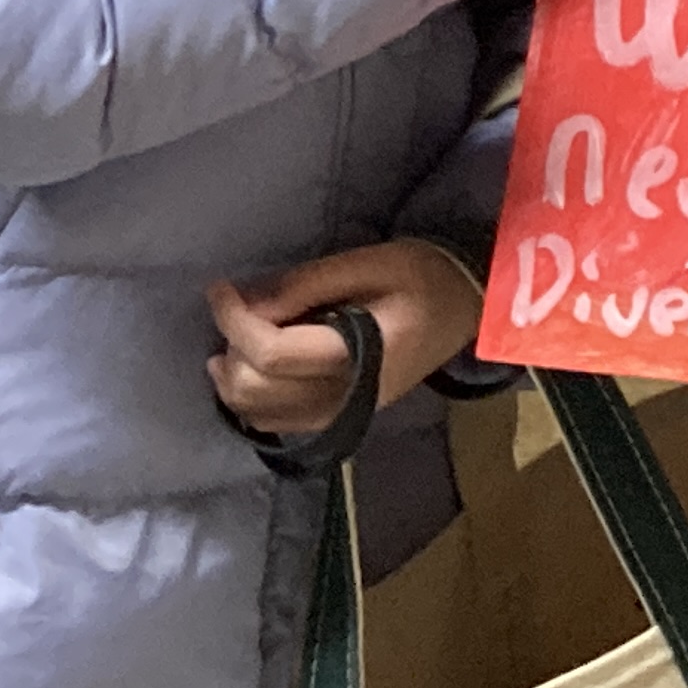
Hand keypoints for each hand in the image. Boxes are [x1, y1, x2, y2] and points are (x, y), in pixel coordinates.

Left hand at [208, 240, 488, 436]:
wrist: (467, 306)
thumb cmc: (424, 277)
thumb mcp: (370, 263)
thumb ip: (308, 284)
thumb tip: (248, 302)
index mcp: (363, 356)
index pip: (272, 354)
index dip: (233, 321)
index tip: (220, 289)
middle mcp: (350, 398)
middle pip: (257, 391)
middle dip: (231, 349)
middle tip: (236, 312)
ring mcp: (346, 414)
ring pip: (259, 416)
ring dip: (233, 381)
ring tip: (234, 342)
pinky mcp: (343, 418)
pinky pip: (278, 424)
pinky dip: (253, 401)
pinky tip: (253, 371)